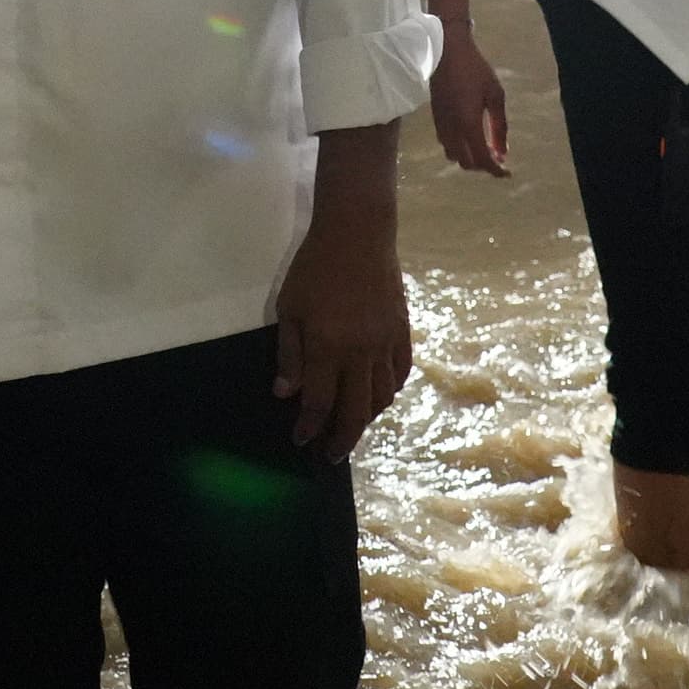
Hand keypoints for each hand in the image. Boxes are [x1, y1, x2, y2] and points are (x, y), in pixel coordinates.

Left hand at [273, 209, 411, 460]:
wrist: (358, 234)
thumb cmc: (315, 268)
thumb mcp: (290, 308)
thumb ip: (290, 354)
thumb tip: (286, 394)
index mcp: (328, 348)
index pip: (319, 402)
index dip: (309, 427)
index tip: (301, 441)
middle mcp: (361, 354)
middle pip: (355, 411)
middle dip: (342, 438)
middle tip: (331, 455)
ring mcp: (386, 344)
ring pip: (382, 397)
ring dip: (367, 418)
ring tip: (353, 426)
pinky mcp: (402, 332)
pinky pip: (401, 373)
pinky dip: (391, 392)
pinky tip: (380, 397)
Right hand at [428, 27, 512, 175]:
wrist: (446, 51)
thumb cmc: (475, 70)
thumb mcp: (496, 95)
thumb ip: (500, 126)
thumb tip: (503, 152)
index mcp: (468, 125)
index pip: (482, 159)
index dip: (496, 170)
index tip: (508, 173)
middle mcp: (452, 130)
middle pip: (466, 163)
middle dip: (483, 166)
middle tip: (498, 158)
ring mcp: (441, 125)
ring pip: (454, 156)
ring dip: (470, 158)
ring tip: (485, 148)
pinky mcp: (435, 118)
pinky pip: (446, 144)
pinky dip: (459, 149)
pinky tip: (470, 137)